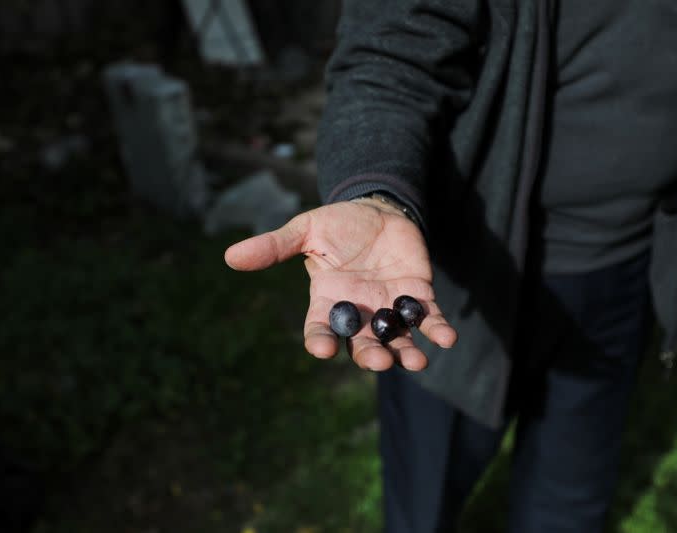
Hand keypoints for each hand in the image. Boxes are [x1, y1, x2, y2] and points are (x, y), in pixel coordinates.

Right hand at [224, 200, 456, 370]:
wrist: (378, 209)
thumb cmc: (337, 223)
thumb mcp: (305, 230)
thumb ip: (274, 246)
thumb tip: (230, 256)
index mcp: (328, 302)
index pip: (320, 330)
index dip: (321, 343)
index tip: (325, 350)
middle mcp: (359, 313)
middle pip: (362, 344)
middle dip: (371, 355)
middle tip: (379, 360)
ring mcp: (389, 308)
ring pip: (397, 340)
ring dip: (407, 353)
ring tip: (416, 361)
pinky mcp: (418, 297)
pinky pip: (428, 320)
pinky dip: (438, 330)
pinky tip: (446, 338)